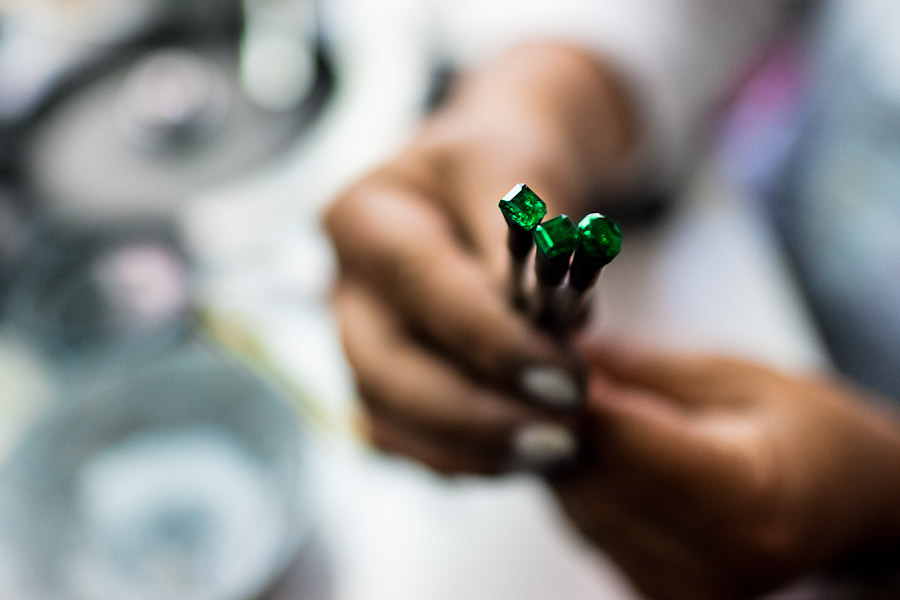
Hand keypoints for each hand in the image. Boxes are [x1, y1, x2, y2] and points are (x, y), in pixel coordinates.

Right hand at [324, 43, 636, 472]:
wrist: (480, 182)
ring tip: (555, 450)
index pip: (420, 283)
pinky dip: (463, 459)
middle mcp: (344, 287)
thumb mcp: (518, 166)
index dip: (491, 340)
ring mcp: (354, 342)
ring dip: (473, 449)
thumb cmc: (499, 165)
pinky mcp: (380, 383)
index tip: (566, 382)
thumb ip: (533, 237)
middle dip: (477, 416)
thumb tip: (555, 329)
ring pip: (389, 420)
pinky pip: (406, 442)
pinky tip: (521, 454)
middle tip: (562, 434)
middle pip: (385, 371)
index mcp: (363, 217)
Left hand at [553, 341, 899, 598]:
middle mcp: (713, 560)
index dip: (573, 394)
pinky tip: (594, 447)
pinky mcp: (660, 596)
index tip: (544, 353)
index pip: (623, 441)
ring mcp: (684, 589)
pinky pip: (587, 528)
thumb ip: (643, 370)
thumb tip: (562, 352)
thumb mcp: (736, 377)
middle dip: (557, 418)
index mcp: (747, 497)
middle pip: (590, 479)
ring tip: (573, 401)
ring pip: (576, 506)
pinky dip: (581, 483)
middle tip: (547, 367)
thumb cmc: (809, 431)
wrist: (850, 505)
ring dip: (562, 450)